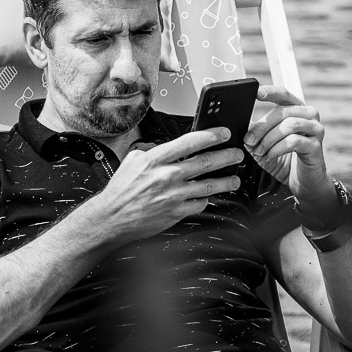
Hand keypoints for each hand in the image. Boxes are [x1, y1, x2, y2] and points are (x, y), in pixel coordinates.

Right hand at [90, 128, 243, 243]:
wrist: (112, 217)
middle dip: (227, 156)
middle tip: (238, 154)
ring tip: (235, 178)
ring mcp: (173, 195)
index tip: (224, 133)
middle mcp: (167, 176)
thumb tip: (166, 146)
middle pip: (205, 162)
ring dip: (226, 181)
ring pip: (209, 186)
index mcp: (155, 159)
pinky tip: (210, 196)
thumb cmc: (121, 190)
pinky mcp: (176, 213)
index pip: (190, 142)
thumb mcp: (132, 160)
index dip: (211, 135)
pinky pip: (199, 204)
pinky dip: (206, 199)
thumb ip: (151, 150)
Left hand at [243, 86, 335, 210]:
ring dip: (269, 139)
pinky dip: (277, 149)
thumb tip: (239, 122)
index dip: (270, 92)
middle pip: (282, 112)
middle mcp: (309, 115)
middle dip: (261, 126)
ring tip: (259, 151)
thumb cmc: (282, 159)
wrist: (301, 182)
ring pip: (289, 125)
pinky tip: (270, 156)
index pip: (283, 94)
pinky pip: (294, 141)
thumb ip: (255, 130)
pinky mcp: (316, 146)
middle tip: (249, 140)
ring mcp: (315, 129)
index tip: (255, 93)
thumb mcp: (264, 142)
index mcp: (296, 109)